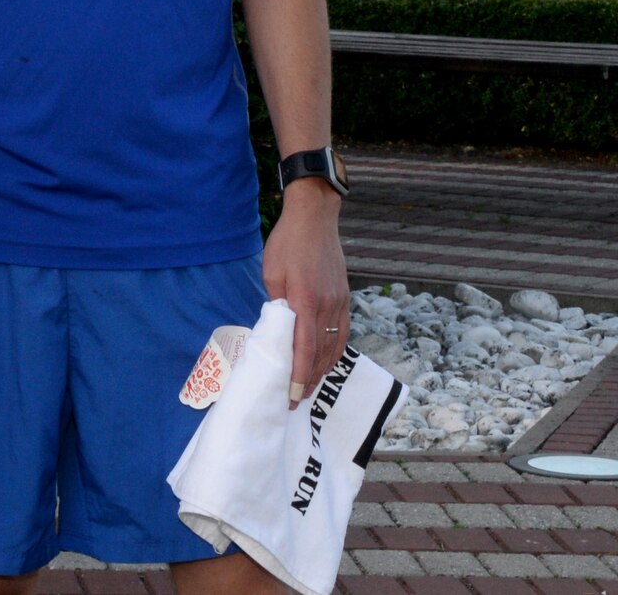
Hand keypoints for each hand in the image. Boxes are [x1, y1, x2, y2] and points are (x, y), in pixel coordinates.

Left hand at [262, 183, 349, 405]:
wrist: (315, 218)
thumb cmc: (288, 243)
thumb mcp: (272, 273)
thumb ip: (277, 303)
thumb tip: (279, 327)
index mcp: (307, 301)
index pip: (304, 348)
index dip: (299, 376)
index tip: (292, 397)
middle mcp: (328, 306)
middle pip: (321, 353)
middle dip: (310, 380)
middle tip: (298, 400)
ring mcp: (340, 303)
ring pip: (334, 347)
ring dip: (323, 370)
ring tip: (310, 387)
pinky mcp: (345, 298)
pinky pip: (342, 333)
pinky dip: (334, 352)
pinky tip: (326, 361)